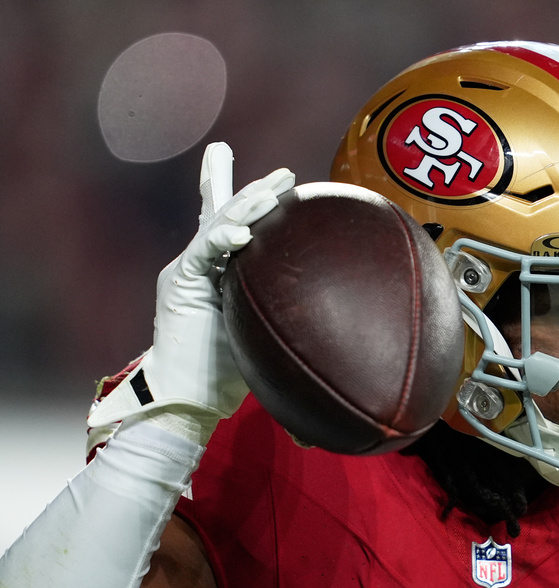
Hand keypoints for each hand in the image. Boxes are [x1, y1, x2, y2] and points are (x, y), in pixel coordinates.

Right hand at [88, 142, 294, 429]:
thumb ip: (287, 315)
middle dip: (256, 193)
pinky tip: (243, 233)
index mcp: (224, 274)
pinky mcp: (178, 283)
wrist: (190, 398)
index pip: (237, 229)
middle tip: (286, 175)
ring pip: (218, 225)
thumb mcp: (267, 333)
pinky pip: (201, 252)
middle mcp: (205, 266)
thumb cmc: (229, 373)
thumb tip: (338, 319)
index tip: (280, 181)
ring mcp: (188, 272)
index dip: (252, 201)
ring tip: (272, 191)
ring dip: (246, 205)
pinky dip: (221, 238)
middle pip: (229, 216)